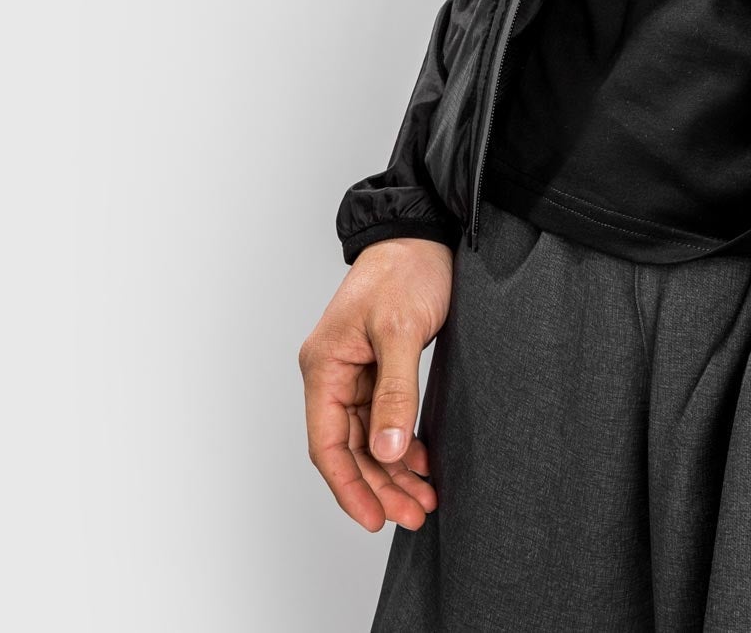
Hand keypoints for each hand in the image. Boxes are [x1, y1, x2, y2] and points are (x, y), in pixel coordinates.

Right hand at [299, 236, 452, 530]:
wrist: (426, 231)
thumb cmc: (407, 269)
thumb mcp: (402, 330)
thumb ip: (395, 392)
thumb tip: (387, 452)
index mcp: (325, 365)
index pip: (328, 444)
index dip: (349, 487)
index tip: (375, 519)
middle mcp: (334, 373)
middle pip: (351, 448)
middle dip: (380, 486)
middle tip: (414, 514)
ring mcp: (357, 371)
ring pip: (370, 438)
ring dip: (394, 471)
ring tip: (424, 499)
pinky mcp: (381, 366)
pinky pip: (385, 418)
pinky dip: (403, 444)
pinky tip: (422, 464)